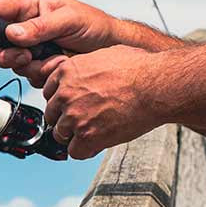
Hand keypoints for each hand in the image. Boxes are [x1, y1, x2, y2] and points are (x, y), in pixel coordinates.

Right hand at [0, 0, 118, 86]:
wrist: (111, 49)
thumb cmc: (93, 25)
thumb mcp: (69, 19)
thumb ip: (41, 27)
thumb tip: (13, 34)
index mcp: (30, 7)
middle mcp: (25, 27)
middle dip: (5, 54)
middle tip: (24, 57)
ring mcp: (31, 48)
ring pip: (11, 63)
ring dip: (30, 65)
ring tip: (54, 58)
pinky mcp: (39, 65)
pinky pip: (27, 75)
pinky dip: (42, 74)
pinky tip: (59, 65)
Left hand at [42, 45, 160, 159]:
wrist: (156, 86)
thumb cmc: (139, 68)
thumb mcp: (106, 55)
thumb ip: (87, 66)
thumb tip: (88, 72)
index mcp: (67, 72)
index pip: (49, 92)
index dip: (63, 100)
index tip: (73, 104)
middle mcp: (65, 94)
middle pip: (52, 114)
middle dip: (67, 118)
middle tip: (86, 119)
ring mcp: (74, 116)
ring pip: (61, 134)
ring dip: (75, 135)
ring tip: (95, 131)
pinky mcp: (87, 136)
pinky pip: (75, 151)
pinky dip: (86, 150)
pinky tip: (98, 143)